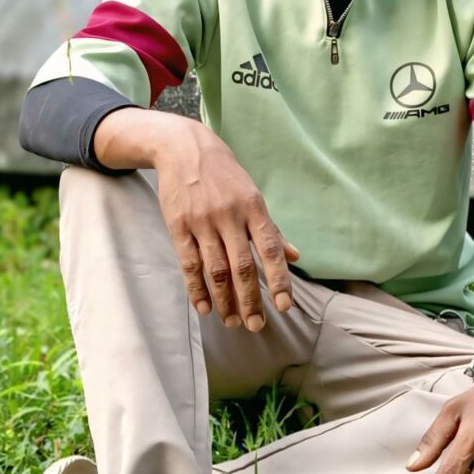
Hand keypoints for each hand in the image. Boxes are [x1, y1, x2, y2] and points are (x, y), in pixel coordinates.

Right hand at [155, 118, 298, 330]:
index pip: (270, 248)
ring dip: (224, 300)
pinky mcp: (178, 226)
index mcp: (253, 207)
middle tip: (255, 325)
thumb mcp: (252, 195)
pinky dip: (196, 289)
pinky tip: (205, 308)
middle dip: (250, 299)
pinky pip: (189, 263)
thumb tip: (296, 257)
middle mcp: (229, 215)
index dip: (279, 279)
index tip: (284, 306)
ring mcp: (202, 221)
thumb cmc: (225, 176)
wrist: (184, 149)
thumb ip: (272, 230)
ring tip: (232, 322)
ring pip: (215, 270)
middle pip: (241, 266)